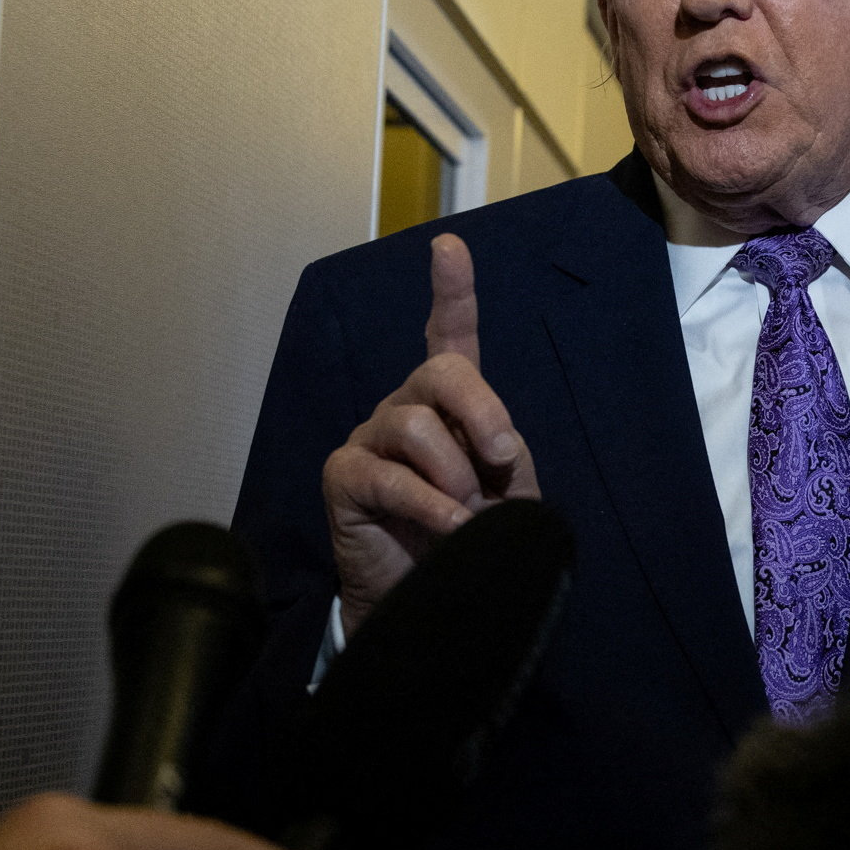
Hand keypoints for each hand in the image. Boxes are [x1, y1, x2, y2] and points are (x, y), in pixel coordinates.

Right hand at [322, 235, 538, 630]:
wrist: (425, 603)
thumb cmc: (468, 542)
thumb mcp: (506, 494)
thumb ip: (504, 456)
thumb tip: (491, 447)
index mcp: (447, 404)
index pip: (448, 335)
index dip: (451, 290)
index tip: (449, 245)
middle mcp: (405, 409)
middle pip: (439, 370)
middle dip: (481, 408)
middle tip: (503, 457)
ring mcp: (370, 439)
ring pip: (416, 426)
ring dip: (457, 475)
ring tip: (467, 516)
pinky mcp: (344, 477)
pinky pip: (388, 475)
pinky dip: (430, 502)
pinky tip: (451, 527)